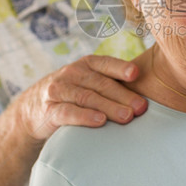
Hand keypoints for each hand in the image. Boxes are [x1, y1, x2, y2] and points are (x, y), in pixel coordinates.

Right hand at [15, 55, 147, 140]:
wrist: (34, 110)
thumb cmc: (75, 96)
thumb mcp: (90, 84)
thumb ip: (114, 85)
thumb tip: (151, 94)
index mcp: (87, 64)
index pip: (105, 64)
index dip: (120, 68)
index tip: (136, 75)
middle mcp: (72, 73)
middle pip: (101, 84)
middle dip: (123, 95)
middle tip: (141, 108)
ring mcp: (59, 90)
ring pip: (87, 97)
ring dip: (109, 107)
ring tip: (127, 117)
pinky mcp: (50, 110)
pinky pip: (68, 112)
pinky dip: (85, 117)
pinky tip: (100, 122)